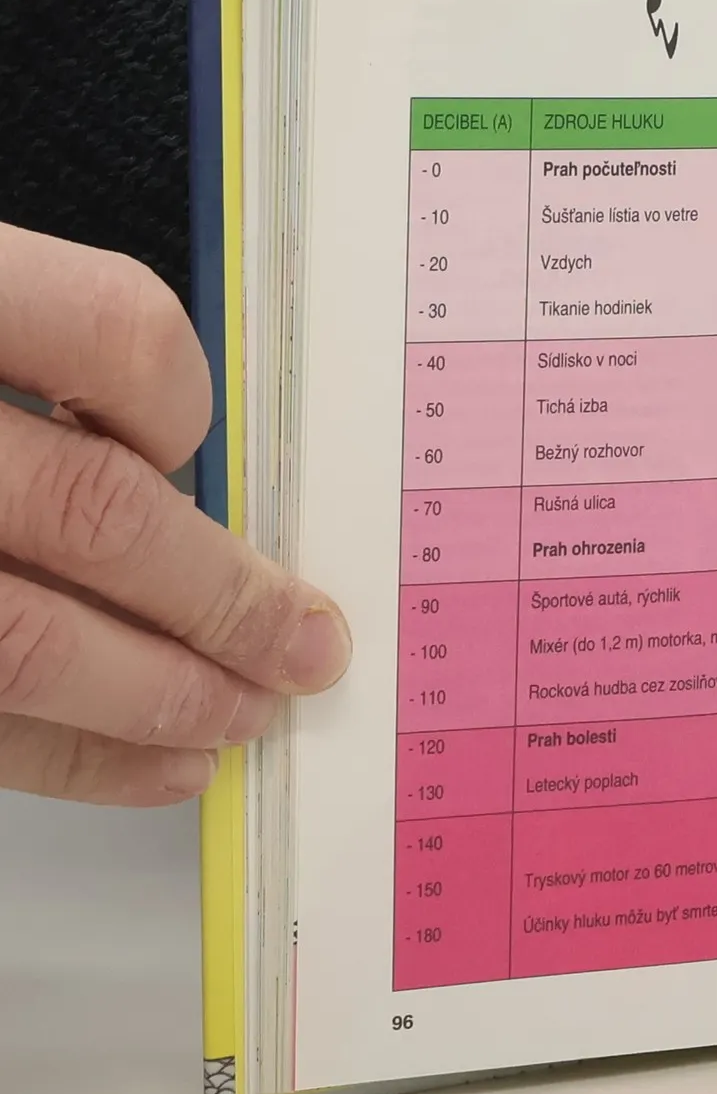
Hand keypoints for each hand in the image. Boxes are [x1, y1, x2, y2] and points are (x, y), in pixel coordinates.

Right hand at [0, 225, 352, 805]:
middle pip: (94, 512)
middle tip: (311, 647)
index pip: (111, 328)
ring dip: (163, 694)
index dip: (179, 398)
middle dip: (226, 596)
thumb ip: (38, 350)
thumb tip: (184, 456)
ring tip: (245, 717)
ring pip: (28, 641)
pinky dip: (72, 758)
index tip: (200, 444)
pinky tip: (153, 765)